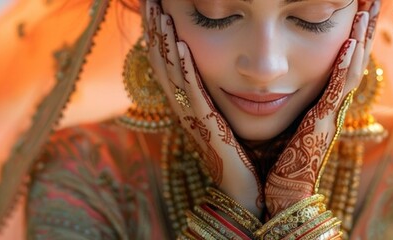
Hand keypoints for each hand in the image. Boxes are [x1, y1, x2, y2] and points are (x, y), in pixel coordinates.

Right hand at [143, 0, 262, 215]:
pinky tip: (182, 45)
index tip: (157, 8)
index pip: (166, 61)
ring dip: (165, 40)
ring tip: (160, 13)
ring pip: (171, 71)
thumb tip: (220, 71)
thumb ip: (216, 94)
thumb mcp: (222, 117)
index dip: (159, 34)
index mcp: (186, 102)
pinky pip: (189, 90)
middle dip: (155, 29)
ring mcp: (190, 114)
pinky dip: (183, 67)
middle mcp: (183, 106)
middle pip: (161, 60)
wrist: (243, 189)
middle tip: (150, 2)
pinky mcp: (203, 123)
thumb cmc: (240, 155)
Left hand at [264, 0, 380, 216]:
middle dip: (363, 28)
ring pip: (352, 67)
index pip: (342, 60)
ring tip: (367, 10)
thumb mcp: (282, 117)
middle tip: (371, 1)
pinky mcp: (324, 120)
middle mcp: (331, 103)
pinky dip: (346, 64)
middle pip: (354, 58)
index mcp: (322, 101)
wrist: (279, 189)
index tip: (357, 9)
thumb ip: (284, 98)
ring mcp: (331, 111)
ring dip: (361, 37)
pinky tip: (351, 43)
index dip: (352, 35)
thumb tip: (272, 79)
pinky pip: (338, 87)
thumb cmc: (275, 157)